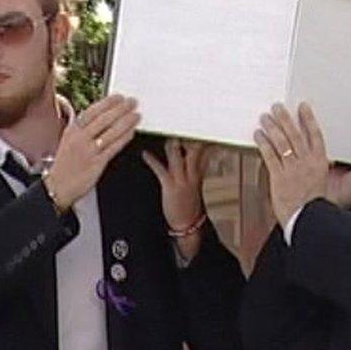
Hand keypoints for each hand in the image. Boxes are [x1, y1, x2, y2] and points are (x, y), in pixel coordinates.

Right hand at [44, 95, 139, 209]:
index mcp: (73, 130)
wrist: (57, 186)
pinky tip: (131, 132)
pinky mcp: (97, 163)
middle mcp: (80, 138)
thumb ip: (82, 128)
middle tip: (133, 102)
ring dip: (126, 122)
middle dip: (121, 109)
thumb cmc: (65, 164)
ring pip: (111, 132)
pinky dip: (124, 138)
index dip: (108, 103)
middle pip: (104, 119)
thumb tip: (100, 115)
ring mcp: (89, 151)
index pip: (92, 111)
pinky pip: (113, 147)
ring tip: (136, 115)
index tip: (119, 97)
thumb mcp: (68, 140)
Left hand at [142, 139, 212, 259]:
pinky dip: (152, 160)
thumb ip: (199, 167)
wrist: (188, 224)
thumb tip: (201, 155)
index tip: (199, 128)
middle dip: (187, 137)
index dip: (203, 138)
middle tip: (179, 125)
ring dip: (171, 144)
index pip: (205, 151)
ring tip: (165, 136)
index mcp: (198, 173)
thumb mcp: (198, 184)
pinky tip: (145, 154)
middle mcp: (192, 174)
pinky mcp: (170, 186)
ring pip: (178, 156)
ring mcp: (182, 179)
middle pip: (193, 150)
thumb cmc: (190, 205)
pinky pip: (161, 170)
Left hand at [254, 103, 328, 224]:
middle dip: (285, 118)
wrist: (309, 220)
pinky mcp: (278, 177)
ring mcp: (292, 168)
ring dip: (272, 127)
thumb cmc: (316, 207)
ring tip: (265, 117)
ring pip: (281, 142)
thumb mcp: (322, 183)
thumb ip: (315, 168)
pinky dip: (263, 143)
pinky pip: (269, 155)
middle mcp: (306, 162)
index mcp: (320, 163)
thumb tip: (312, 159)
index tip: (303, 107)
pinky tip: (258, 135)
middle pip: (295, 134)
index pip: (315, 134)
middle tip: (277, 107)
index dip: (308, 119)